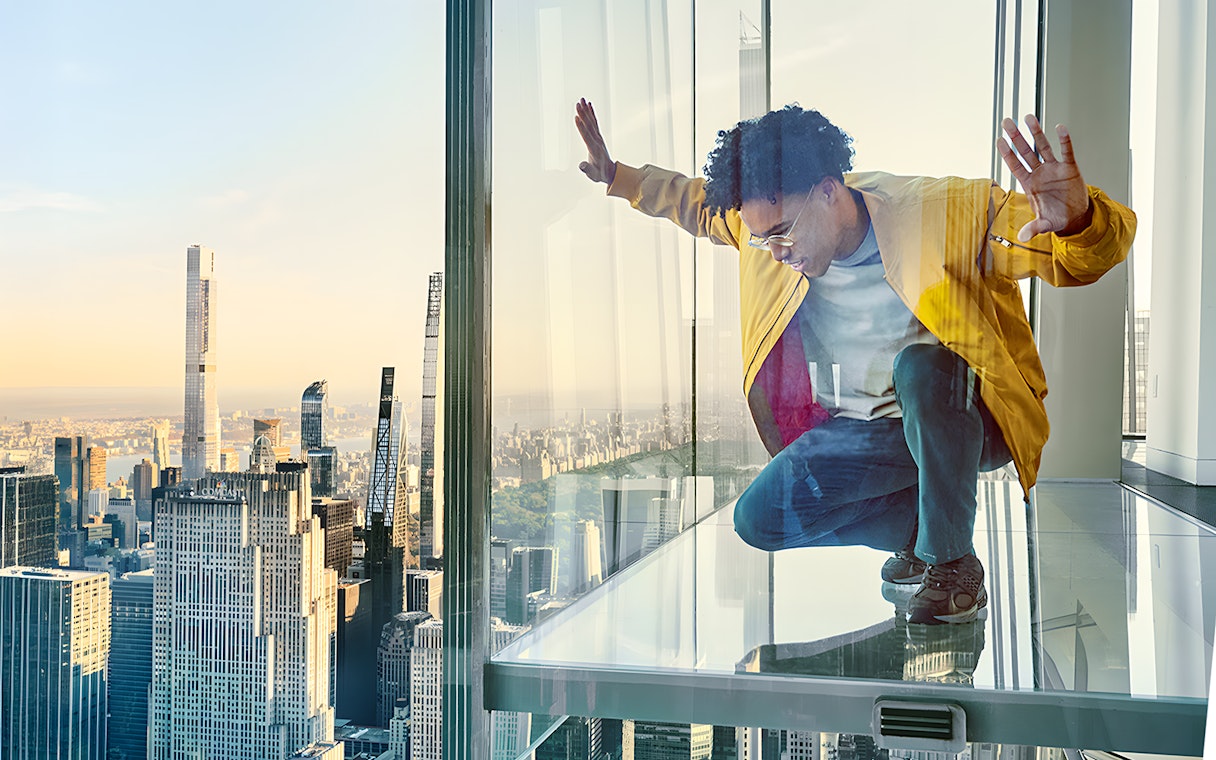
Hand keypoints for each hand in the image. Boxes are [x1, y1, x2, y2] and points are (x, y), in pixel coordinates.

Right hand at [575, 98, 615, 184]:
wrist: (610, 172)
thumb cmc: (599, 174)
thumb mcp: (593, 175)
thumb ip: (587, 169)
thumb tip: (581, 166)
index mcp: (594, 149)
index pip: (586, 136)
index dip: (581, 127)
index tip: (576, 117)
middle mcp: (597, 141)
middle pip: (589, 125)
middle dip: (583, 114)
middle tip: (578, 103)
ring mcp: (598, 137)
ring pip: (592, 121)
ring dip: (586, 110)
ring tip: (581, 99)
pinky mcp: (598, 136)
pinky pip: (594, 122)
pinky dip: (592, 113)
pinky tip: (589, 105)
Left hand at [997, 114, 1092, 241]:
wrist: (1075, 216)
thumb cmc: (1055, 217)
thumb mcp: (1044, 224)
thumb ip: (1034, 228)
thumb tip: (1024, 237)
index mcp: (1029, 184)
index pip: (1015, 165)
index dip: (1007, 153)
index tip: (999, 140)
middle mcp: (1039, 173)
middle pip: (1025, 151)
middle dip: (1016, 137)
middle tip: (1006, 122)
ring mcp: (1054, 168)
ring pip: (1043, 147)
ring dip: (1036, 133)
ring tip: (1028, 117)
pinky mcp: (1070, 168)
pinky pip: (1066, 151)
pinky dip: (1064, 140)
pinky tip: (1059, 128)